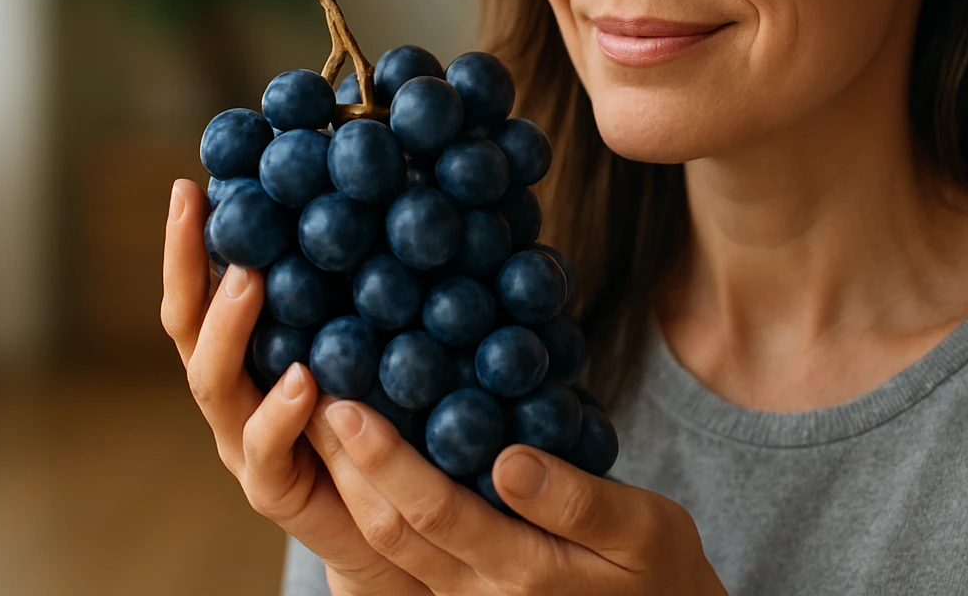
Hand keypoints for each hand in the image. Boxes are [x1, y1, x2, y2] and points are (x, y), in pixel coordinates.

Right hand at [160, 178, 422, 595]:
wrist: (399, 527)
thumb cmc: (386, 423)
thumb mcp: (372, 349)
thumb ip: (363, 299)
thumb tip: (399, 206)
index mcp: (250, 355)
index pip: (204, 290)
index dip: (191, 243)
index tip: (193, 183)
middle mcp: (235, 395)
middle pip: (188, 327)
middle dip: (190, 266)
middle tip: (208, 211)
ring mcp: (246, 444)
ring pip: (214, 384)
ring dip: (230, 328)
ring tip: (251, 279)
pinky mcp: (275, 491)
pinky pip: (265, 451)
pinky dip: (280, 414)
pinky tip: (304, 381)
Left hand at [311, 397, 729, 595]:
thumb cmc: (659, 573)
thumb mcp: (645, 531)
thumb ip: (578, 501)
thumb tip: (509, 460)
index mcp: (524, 574)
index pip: (435, 512)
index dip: (385, 458)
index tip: (348, 402)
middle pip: (391, 530)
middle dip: (344, 462)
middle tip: (309, 392)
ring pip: (382, 550)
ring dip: (344, 485)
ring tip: (317, 420)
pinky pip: (397, 562)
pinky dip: (366, 511)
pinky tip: (353, 466)